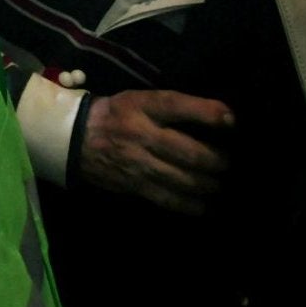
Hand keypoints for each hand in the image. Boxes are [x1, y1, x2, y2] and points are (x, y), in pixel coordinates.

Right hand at [79, 89, 233, 213]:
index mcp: (141, 106)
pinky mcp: (133, 185)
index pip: (176, 105)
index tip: (232, 121)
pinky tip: (204, 206)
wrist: (73, 137)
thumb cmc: (115, 115)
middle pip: (188, 151)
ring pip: (182, 179)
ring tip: (219, 185)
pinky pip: (167, 199)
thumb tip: (217, 119)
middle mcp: (141, 134)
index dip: (206, 112)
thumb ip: (170, 108)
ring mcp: (137, 162)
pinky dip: (190, 205)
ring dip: (208, 185)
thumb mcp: (138, 100)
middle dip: (216, 160)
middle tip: (228, 164)